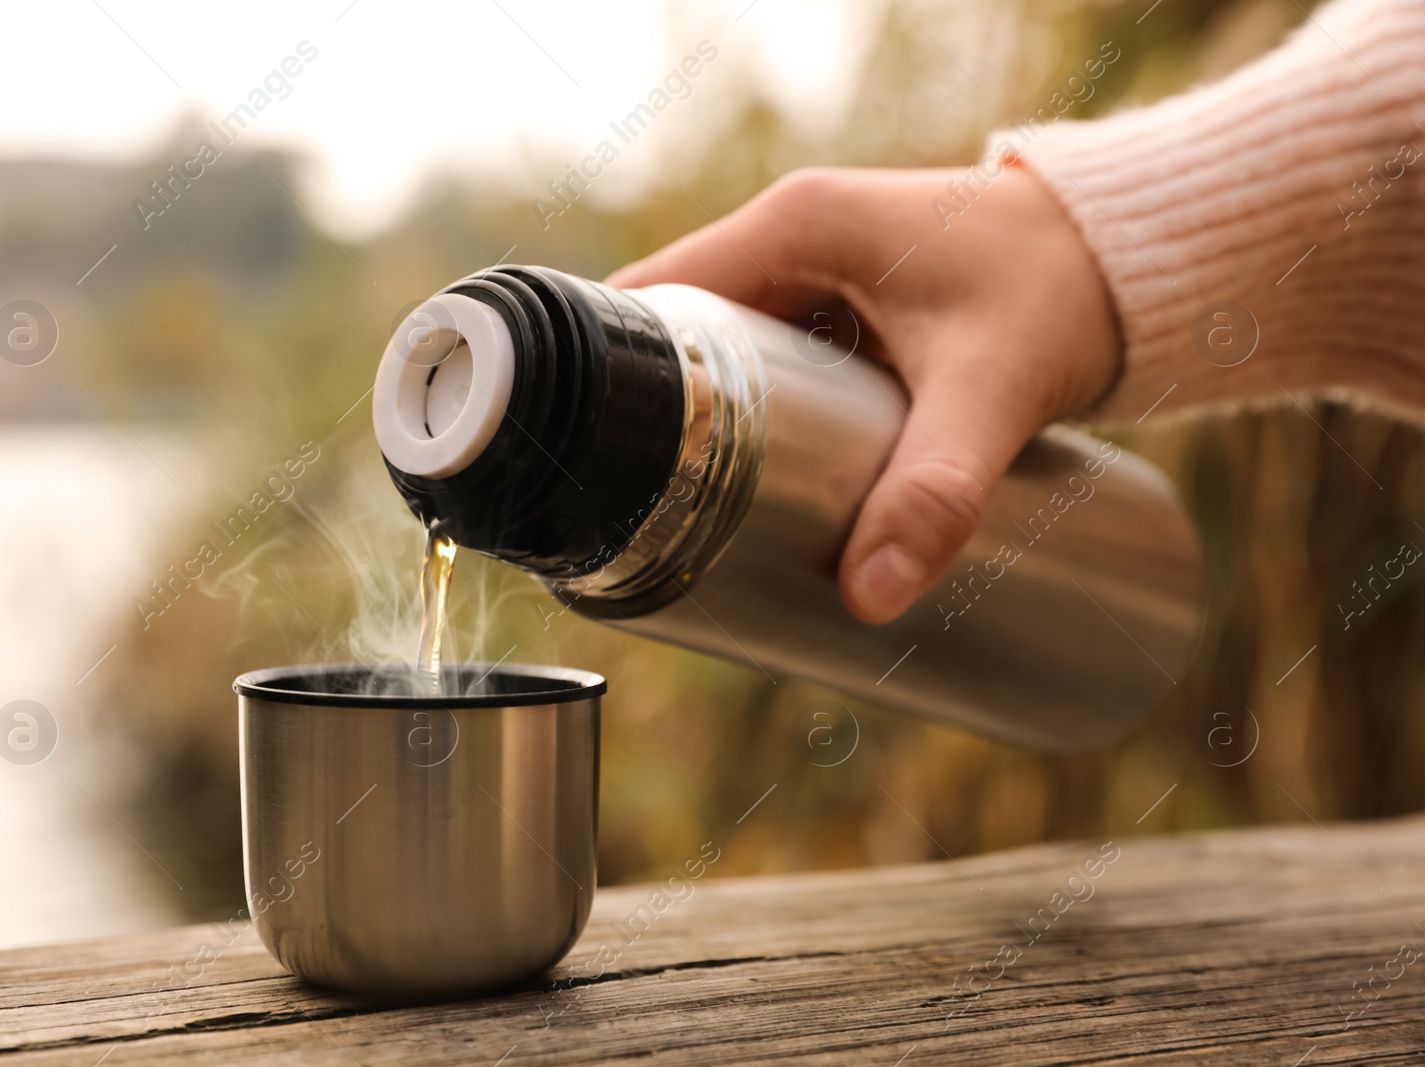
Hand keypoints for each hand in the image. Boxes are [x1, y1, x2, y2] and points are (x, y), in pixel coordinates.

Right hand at [607, 164, 1120, 623]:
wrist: (1144, 261)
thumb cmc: (1068, 290)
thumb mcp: (993, 391)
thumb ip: (938, 491)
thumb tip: (870, 599)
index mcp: (794, 227)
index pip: (651, 297)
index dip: (610, 378)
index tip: (595, 466)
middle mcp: (792, 240)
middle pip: (677, 337)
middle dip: (658, 423)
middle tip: (646, 518)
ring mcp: (820, 276)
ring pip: (724, 358)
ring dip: (703, 429)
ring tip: (683, 520)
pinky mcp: (850, 314)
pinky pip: (772, 367)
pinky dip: (755, 423)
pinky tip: (751, 487)